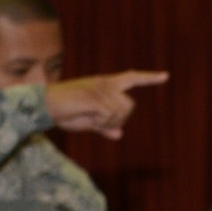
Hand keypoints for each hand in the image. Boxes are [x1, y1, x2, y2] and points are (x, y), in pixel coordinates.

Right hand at [45, 71, 168, 139]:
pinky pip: (110, 115)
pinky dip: (102, 122)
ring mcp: (100, 89)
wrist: (46, 105)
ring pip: (121, 112)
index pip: (132, 78)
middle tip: (97, 120)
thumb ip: (105, 126)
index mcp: (106, 84)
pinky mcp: (94, 97)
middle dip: (118, 120)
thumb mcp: (88, 121)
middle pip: (129, 106)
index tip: (166, 76)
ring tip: (90, 116)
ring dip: (108, 122)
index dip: (149, 78)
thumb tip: (119, 134)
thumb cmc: (65, 112)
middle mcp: (106, 83)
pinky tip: (88, 116)